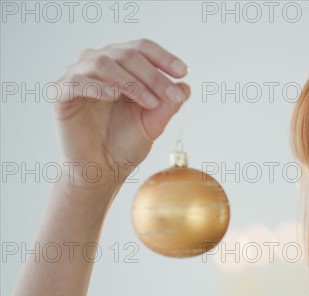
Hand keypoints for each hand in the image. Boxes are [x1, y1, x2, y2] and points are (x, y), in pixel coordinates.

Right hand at [52, 38, 190, 188]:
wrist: (102, 171)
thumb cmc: (126, 145)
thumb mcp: (153, 123)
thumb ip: (168, 105)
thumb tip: (186, 86)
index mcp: (120, 66)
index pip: (141, 48)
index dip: (163, 57)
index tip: (183, 72)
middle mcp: (97, 65)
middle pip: (126, 54)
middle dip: (153, 75)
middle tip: (172, 96)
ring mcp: (76, 77)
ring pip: (103, 63)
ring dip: (131, 81)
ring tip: (150, 102)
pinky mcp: (60, 95)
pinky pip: (77, 81)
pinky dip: (97, 86)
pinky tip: (115, 96)